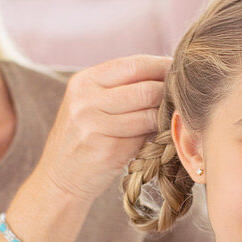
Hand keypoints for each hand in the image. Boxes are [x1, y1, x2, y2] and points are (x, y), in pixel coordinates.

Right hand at [36, 55, 169, 202]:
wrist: (60, 177)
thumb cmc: (85, 137)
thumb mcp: (92, 104)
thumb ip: (122, 88)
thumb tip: (169, 74)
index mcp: (84, 81)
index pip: (134, 64)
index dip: (162, 66)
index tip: (179, 71)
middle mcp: (85, 100)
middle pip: (145, 88)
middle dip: (169, 92)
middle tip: (181, 98)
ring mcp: (94, 125)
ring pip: (149, 113)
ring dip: (166, 115)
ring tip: (173, 117)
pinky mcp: (106, 149)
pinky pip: (144, 136)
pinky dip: (157, 134)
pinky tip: (160, 135)